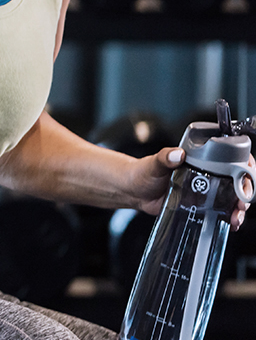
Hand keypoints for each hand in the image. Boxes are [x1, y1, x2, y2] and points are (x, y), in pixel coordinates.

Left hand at [130, 147, 252, 231]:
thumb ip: (164, 157)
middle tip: (242, 203)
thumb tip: (176, 154)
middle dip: (246, 192)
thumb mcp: (154, 163)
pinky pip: (221, 211)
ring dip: (240, 207)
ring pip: (233, 198)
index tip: (247, 174)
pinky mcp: (201, 206)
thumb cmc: (143, 172)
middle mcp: (208, 174)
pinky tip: (230, 223)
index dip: (245, 166)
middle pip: (238, 181)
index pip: (232, 158)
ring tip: (236, 216)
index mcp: (201, 160)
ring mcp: (206, 191)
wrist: (133, 190)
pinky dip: (229, 217)